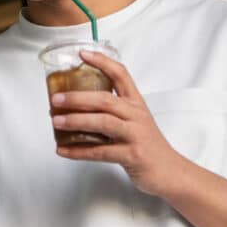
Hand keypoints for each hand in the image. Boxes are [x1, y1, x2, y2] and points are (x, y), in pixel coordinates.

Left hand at [50, 50, 187, 197]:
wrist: (170, 172)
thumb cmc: (148, 145)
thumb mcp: (135, 122)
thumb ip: (112, 112)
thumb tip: (75, 107)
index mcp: (136, 104)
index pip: (121, 74)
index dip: (102, 62)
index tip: (82, 54)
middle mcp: (136, 116)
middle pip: (105, 100)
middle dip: (78, 98)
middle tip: (56, 99)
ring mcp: (135, 135)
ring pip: (103, 123)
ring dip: (76, 121)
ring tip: (56, 122)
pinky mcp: (132, 156)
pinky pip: (100, 152)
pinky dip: (78, 151)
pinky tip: (62, 149)